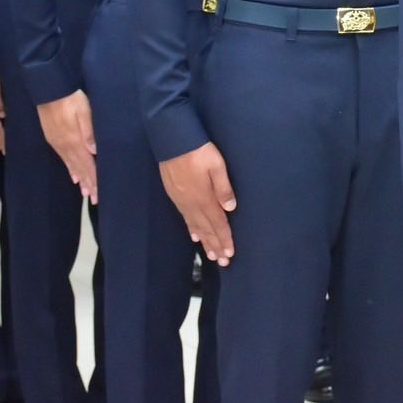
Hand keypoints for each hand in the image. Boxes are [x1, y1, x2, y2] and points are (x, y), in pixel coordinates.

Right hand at [37, 90, 97, 203]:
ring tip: (86, 193)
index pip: (86, 165)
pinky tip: (74, 176)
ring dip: (80, 180)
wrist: (49, 89)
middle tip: (94, 199)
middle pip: (79, 169)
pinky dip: (70, 169)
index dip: (93, 180)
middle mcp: (65, 146)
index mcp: (74, 140)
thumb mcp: (84, 110)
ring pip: (71, 166)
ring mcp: (58, 143)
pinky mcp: (53, 139)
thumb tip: (94, 152)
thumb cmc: (71, 97)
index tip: (98, 194)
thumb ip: (89, 131)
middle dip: (88, 184)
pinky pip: (63, 159)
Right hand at [159, 142, 236, 265]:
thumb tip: (231, 209)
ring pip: (196, 227)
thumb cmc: (198, 150)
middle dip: (216, 246)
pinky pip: (186, 218)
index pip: (218, 223)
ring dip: (205, 242)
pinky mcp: (176, 196)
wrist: (172, 140)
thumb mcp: (216, 165)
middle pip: (207, 229)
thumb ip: (223, 187)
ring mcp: (182, 201)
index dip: (224, 239)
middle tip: (223, 262)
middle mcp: (192, 204)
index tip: (230, 254)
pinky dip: (192, 230)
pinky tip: (195, 237)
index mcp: (204, 197)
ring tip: (211, 255)